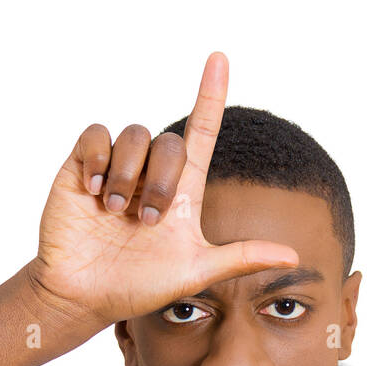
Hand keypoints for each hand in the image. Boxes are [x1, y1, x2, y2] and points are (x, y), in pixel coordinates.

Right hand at [26, 51, 299, 329]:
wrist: (85, 297)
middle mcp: (149, 176)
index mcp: (180, 194)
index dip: (210, 96)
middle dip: (161, 180)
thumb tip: (294, 253)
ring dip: (128, 174)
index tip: (219, 59)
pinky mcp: (80, 169)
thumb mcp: (195, 272)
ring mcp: (115, 171)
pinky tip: (93, 191)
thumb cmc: (138, 286)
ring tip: (114, 211)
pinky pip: (96, 135)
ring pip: (134, 135)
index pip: (201, 134)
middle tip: (147, 221)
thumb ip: (240, 257)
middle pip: (169, 142)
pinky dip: (98, 158)